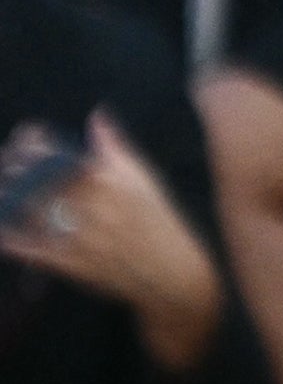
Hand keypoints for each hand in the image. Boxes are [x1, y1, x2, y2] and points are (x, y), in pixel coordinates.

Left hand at [0, 115, 223, 370]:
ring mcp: (78, 236)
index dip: (38, 145)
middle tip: (7, 160)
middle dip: (19, 168)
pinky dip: (13, 239)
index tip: (25, 136)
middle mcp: (91, 206)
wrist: (165, 268)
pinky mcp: (69, 264)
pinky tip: (1, 230)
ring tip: (1, 187)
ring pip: (33, 213)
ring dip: (11, 198)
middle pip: (44, 182)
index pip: (63, 156)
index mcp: (110, 182)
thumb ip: (115, 147)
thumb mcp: (143, 177)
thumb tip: (97, 114)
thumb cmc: (156, 218)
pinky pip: (33, 250)